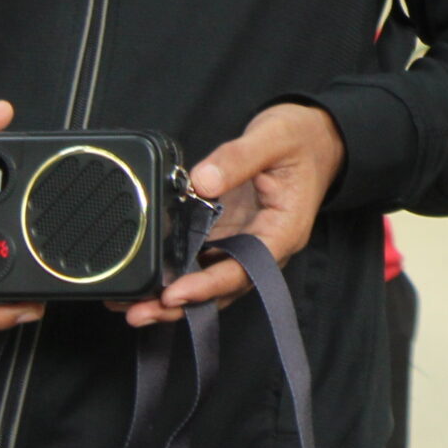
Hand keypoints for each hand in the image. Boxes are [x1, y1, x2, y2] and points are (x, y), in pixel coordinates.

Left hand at [122, 103, 343, 327]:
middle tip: (138, 312)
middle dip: (182, 305)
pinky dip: (176, 273)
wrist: (316, 134)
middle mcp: (265, 244)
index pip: (246, 267)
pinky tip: (147, 280)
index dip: (209, 285)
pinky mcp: (230, 234)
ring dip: (174, 299)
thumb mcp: (274, 137)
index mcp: (284, 229)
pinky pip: (203, 260)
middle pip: (224, 287)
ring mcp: (246, 241)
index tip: (174, 294)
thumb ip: (238, 158)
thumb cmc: (302, 138)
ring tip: (131, 307)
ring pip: (210, 280)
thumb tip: (200, 181)